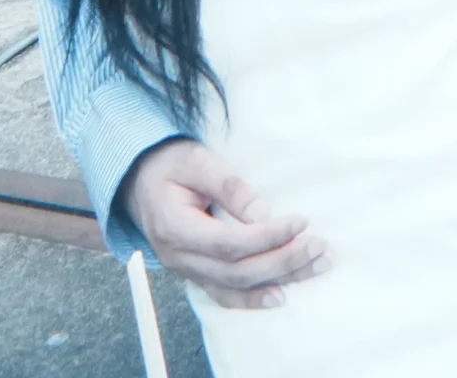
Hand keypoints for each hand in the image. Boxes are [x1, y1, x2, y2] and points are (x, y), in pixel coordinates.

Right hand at [121, 139, 330, 308]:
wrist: (137, 179)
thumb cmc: (168, 163)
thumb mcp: (195, 159)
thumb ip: (228, 186)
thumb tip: (263, 212)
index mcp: (174, 227)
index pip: (228, 243)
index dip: (267, 237)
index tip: (300, 222)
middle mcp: (178, 257)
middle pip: (237, 271)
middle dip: (282, 260)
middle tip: (318, 246)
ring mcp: (186, 270)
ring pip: (235, 287)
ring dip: (279, 278)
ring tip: (315, 266)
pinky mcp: (195, 272)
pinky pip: (225, 294)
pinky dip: (254, 297)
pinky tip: (282, 294)